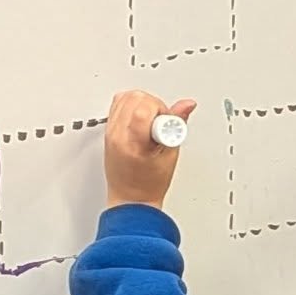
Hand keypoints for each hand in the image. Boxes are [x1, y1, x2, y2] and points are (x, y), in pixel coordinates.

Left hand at [104, 89, 196, 209]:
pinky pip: (118, 104)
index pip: (144, 109)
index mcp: (132, 143)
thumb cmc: (148, 184)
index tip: (166, 126)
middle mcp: (117, 134)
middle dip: (154, 105)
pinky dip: (132, 106)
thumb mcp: (170, 155)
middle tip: (160, 124)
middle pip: (136, 98)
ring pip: (125, 96)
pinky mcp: (108, 129)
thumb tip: (186, 105)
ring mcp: (110, 131)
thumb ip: (177, 125)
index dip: (162, 112)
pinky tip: (140, 120)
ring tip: (151, 122)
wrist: (130, 198)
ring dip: (143, 104)